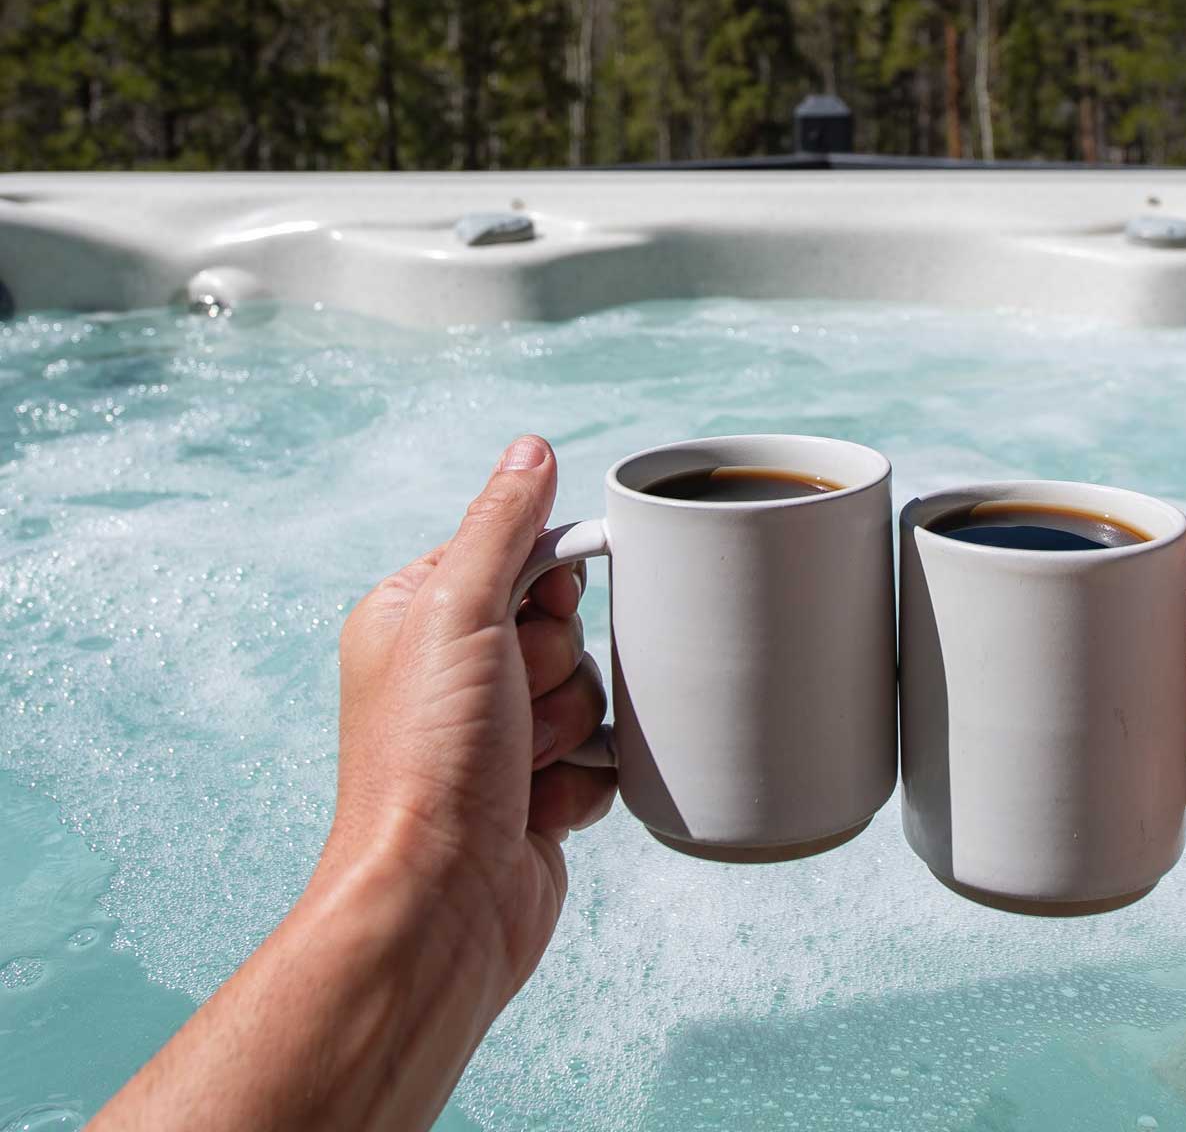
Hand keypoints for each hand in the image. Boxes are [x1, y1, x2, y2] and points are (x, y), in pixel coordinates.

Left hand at [324, 433, 614, 998]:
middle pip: (563, 621)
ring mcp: (493, 735)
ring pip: (590, 686)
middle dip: (556, 664)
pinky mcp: (534, 791)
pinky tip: (540, 804)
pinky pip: (599, 752)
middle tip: (510, 705)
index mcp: (415, 616)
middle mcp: (451, 672)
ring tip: (520, 765)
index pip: (516, 553)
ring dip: (569, 726)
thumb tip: (531, 448)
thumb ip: (502, 524)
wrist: (438, 907)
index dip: (545, 583)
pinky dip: (582, 779)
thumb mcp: (460, 613)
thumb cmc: (429, 763)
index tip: (533, 615)